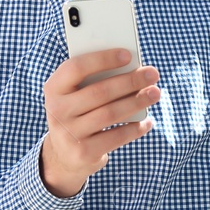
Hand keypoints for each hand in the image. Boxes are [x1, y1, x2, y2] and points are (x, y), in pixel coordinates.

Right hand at [39, 49, 160, 197]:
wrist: (64, 155)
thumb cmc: (79, 113)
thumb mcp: (76, 95)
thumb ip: (94, 80)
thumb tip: (132, 68)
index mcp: (54, 88)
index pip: (76, 68)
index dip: (103, 59)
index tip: (128, 55)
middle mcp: (57, 111)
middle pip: (99, 92)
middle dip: (130, 81)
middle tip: (153, 74)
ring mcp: (69, 134)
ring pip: (110, 113)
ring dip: (137, 102)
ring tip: (155, 93)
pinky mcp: (83, 153)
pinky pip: (116, 137)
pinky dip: (135, 128)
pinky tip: (147, 121)